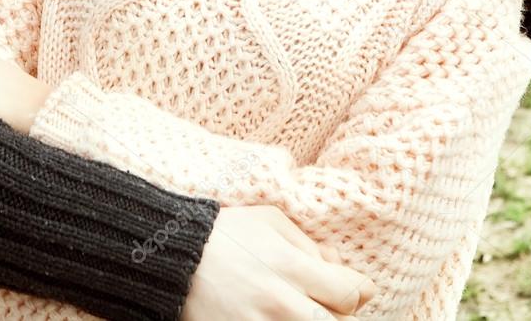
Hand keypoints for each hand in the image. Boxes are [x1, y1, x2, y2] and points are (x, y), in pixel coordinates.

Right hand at [182, 206, 374, 319]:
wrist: (175, 259)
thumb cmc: (226, 233)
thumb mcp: (269, 220)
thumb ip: (309, 243)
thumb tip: (338, 266)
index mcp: (289, 266)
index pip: (349, 294)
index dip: (355, 292)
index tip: (347, 287)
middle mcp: (280, 301)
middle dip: (339, 315)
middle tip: (325, 303)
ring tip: (301, 308)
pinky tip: (280, 316)